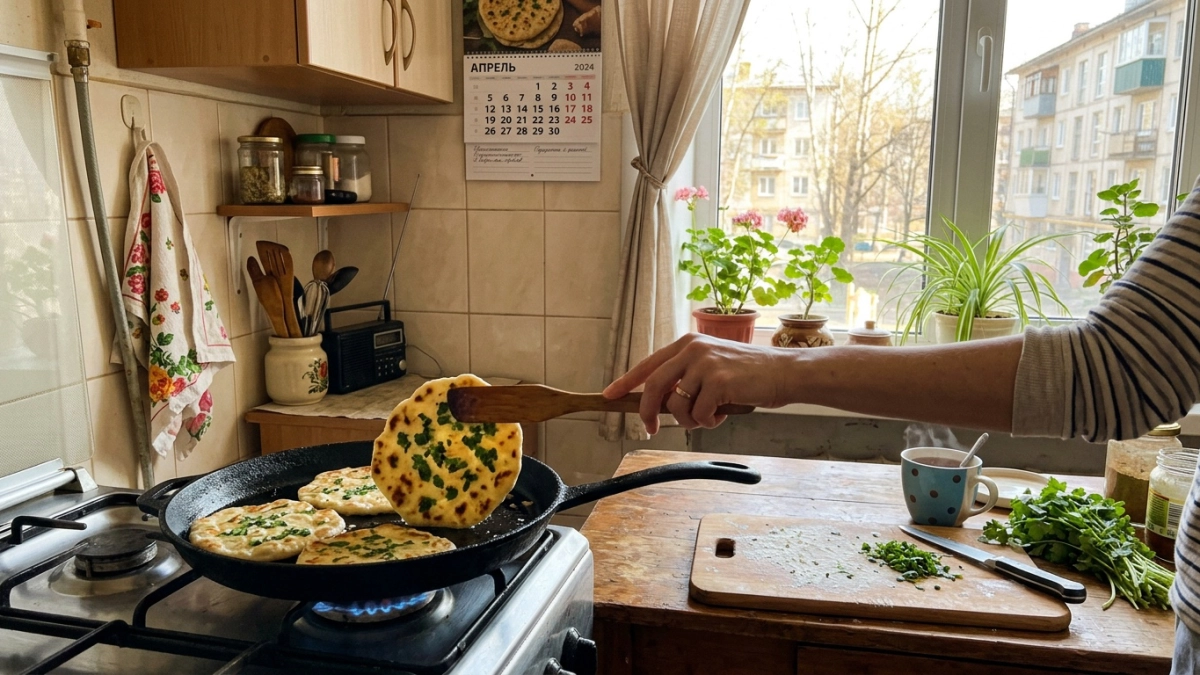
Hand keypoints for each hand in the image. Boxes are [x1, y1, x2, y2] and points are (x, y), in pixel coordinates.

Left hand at [603, 333, 795, 432]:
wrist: (784, 372)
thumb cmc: (749, 375)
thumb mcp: (712, 366)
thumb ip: (687, 376)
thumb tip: (658, 402)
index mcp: (688, 343)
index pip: (649, 364)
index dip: (627, 382)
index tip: (610, 395)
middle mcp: (693, 349)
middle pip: (655, 386)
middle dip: (648, 413)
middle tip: (651, 429)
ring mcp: (705, 364)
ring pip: (678, 406)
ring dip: (691, 420)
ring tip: (711, 414)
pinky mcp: (718, 382)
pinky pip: (698, 415)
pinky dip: (708, 422)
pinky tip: (724, 412)